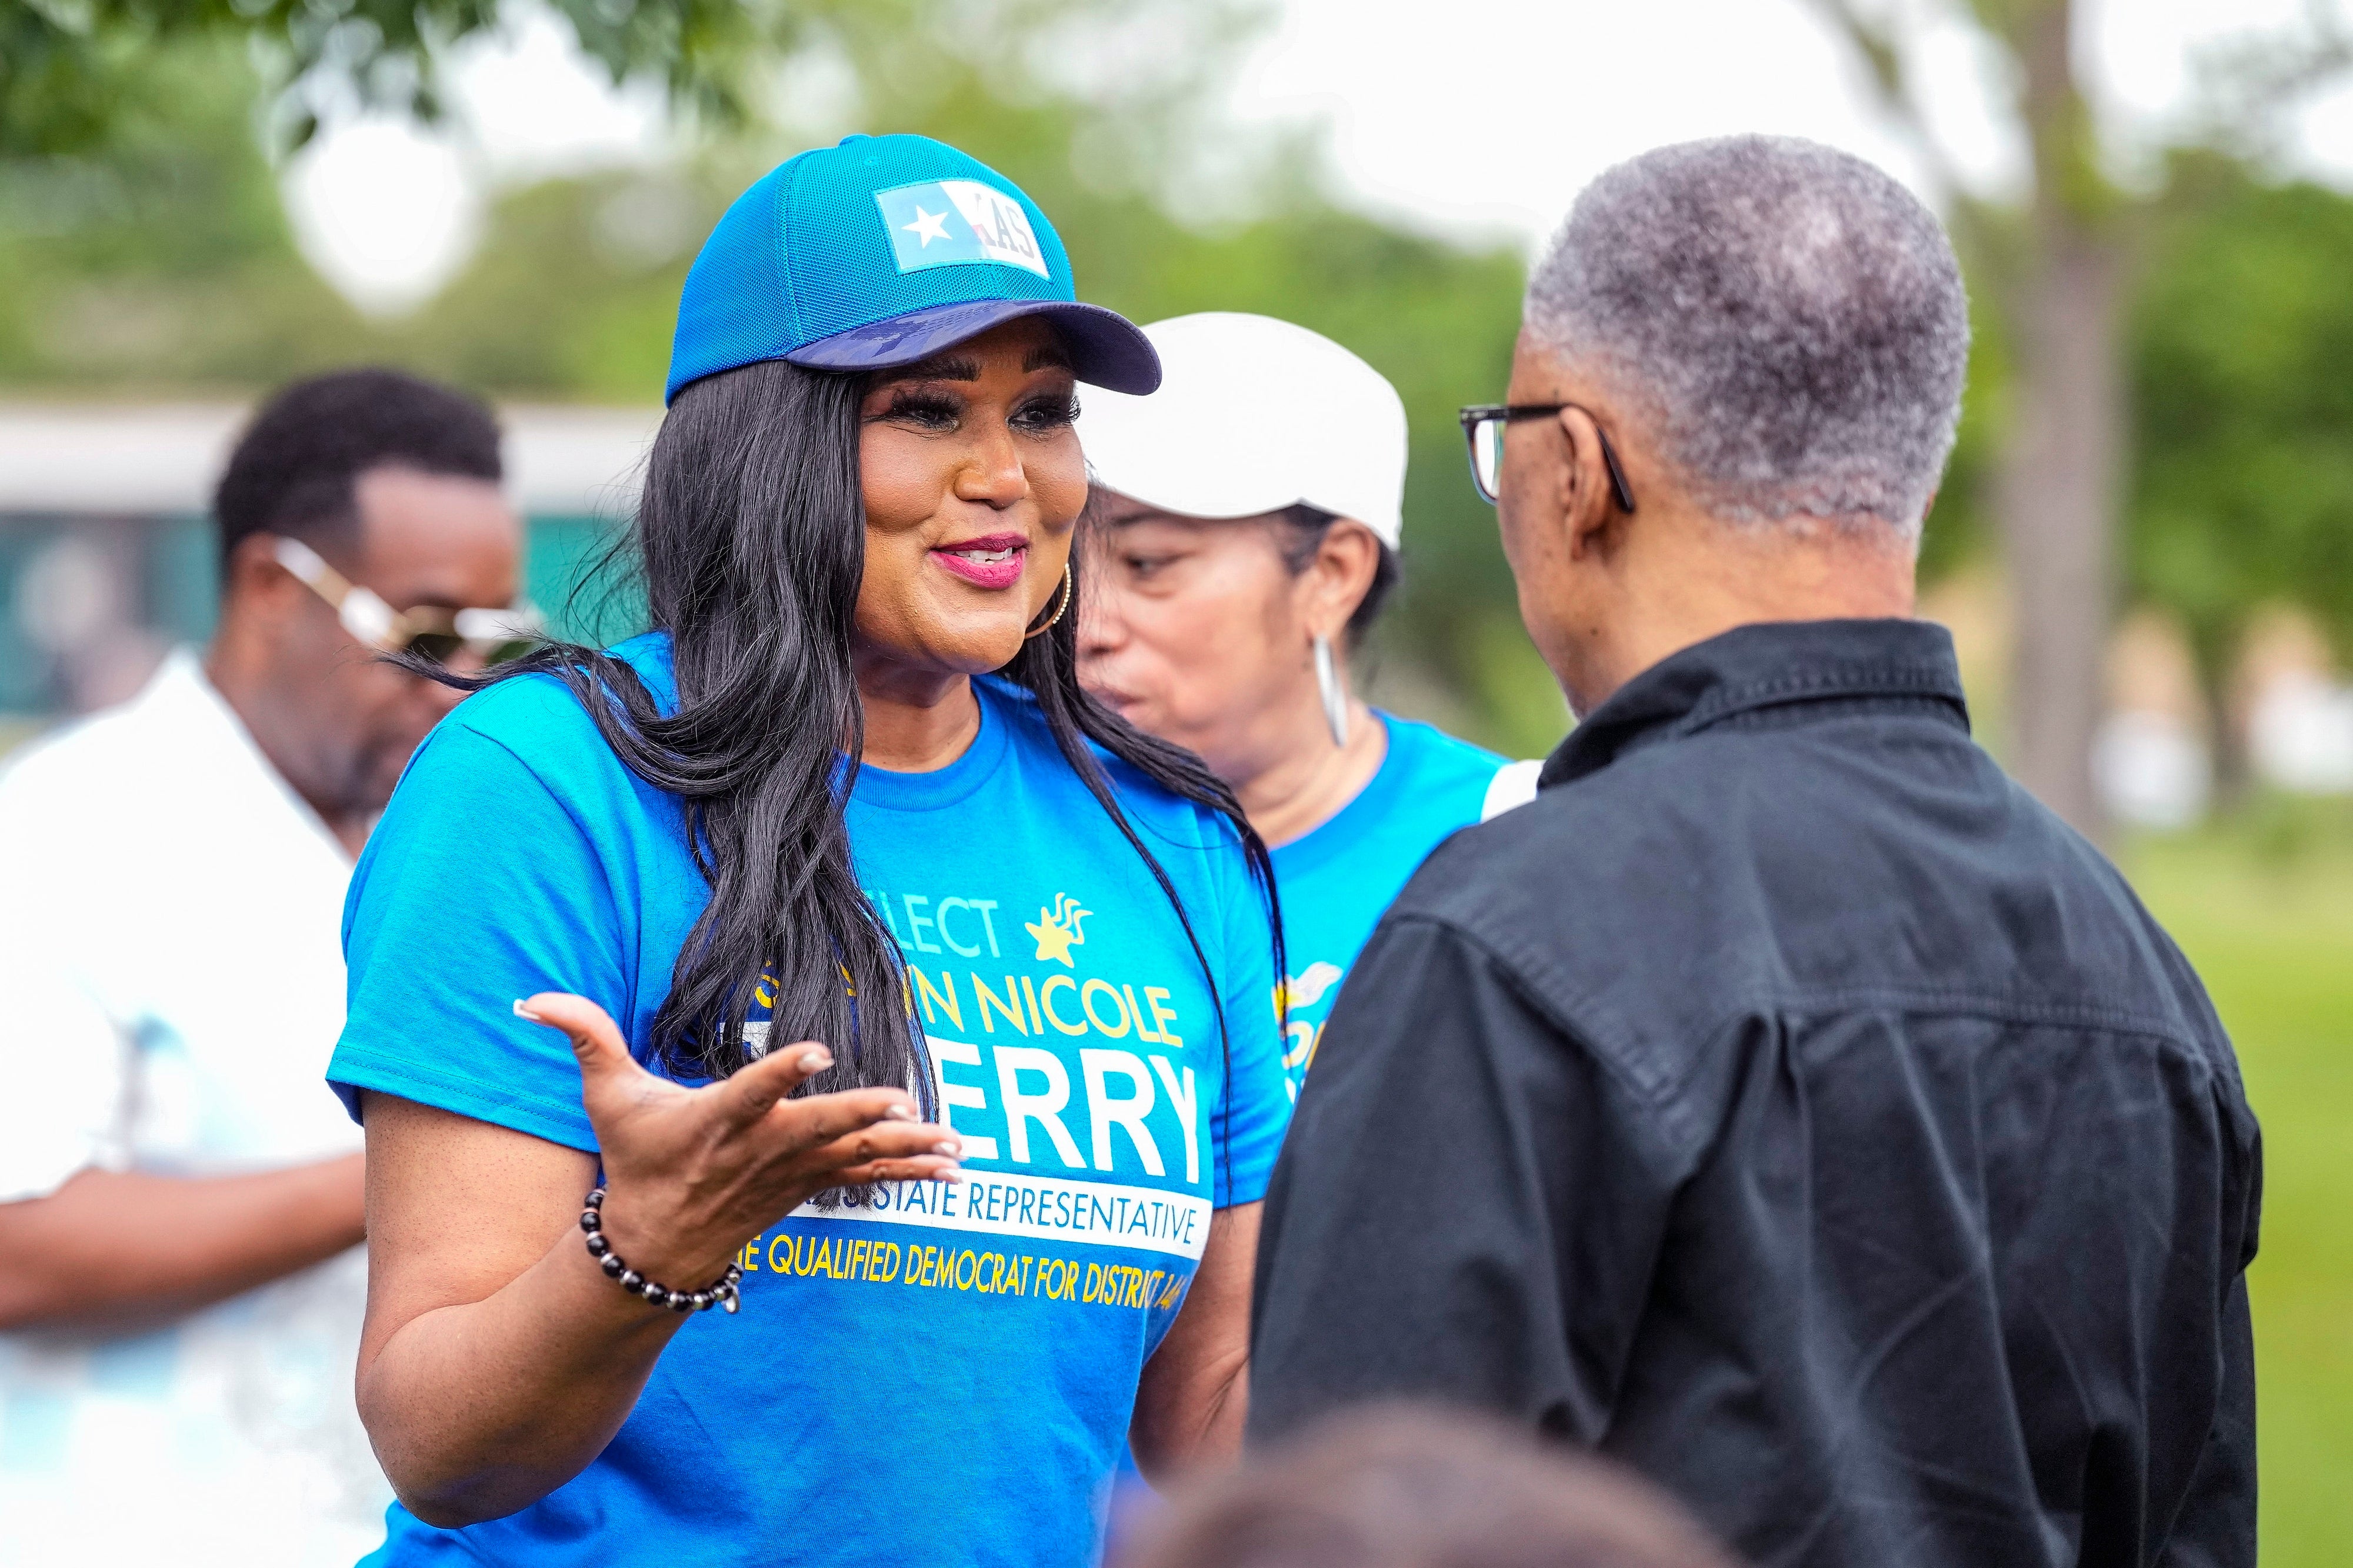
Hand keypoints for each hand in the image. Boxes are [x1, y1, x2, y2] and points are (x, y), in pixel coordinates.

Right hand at [516, 993, 961, 1289]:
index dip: (783, 1072)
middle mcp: (759, 1149)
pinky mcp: (810, 1186)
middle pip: (816, 1127)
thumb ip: (583, 1037)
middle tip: (903, 1100)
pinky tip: (955, 1168)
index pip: (752, 1091)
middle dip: (858, 1114)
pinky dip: (911, 1172)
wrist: (655, 1246)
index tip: (817, 1050)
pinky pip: (867, 1177)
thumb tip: (529, 999)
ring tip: (957, 1143)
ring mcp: (791, 1173)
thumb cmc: (636, 1160)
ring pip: (855, 1156)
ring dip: (907, 1149)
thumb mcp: (606, 1098)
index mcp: (715, 1120)